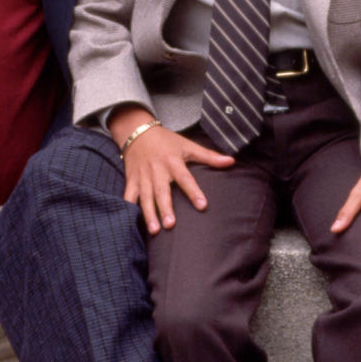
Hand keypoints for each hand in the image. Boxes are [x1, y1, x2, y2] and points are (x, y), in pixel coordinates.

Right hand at [109, 108, 234, 233]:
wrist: (137, 131)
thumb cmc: (166, 141)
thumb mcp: (188, 145)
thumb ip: (209, 156)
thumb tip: (231, 161)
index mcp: (172, 162)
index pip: (185, 178)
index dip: (194, 191)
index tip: (202, 206)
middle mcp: (157, 170)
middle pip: (161, 191)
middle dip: (165, 208)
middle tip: (170, 225)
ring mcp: (142, 177)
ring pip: (145, 197)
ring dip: (149, 214)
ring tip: (155, 230)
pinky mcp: (131, 180)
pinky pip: (128, 195)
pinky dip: (129, 207)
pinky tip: (131, 222)